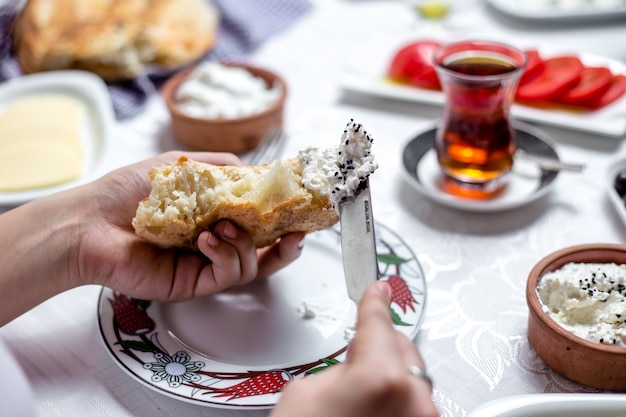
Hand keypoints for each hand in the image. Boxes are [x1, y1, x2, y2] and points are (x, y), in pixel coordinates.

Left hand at [76, 151, 305, 300]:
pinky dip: (226, 257)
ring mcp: (205, 265)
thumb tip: (257, 170)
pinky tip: (207, 240)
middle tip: (295, 236)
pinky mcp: (192, 284)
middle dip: (286, 247)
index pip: (258, 223)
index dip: (283, 219)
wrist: (91, 220)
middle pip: (264, 254)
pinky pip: (226, 276)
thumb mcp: (182, 166)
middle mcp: (215, 243)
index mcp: (215, 216)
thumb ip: (222, 168)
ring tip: (223, 227)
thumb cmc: (129, 191)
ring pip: (250, 268)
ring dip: (247, 246)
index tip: (301, 211)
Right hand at [270, 281, 438, 416]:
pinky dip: (396, 402)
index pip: (378, 321)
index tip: (379, 287)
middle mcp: (413, 398)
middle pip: (402, 348)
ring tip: (358, 402)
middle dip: (380, 346)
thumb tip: (353, 366)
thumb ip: (337, 366)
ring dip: (389, 379)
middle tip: (354, 360)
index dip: (374, 300)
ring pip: (412, 378)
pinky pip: (414, 405)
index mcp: (381, 375)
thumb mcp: (304, 393)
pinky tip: (372, 413)